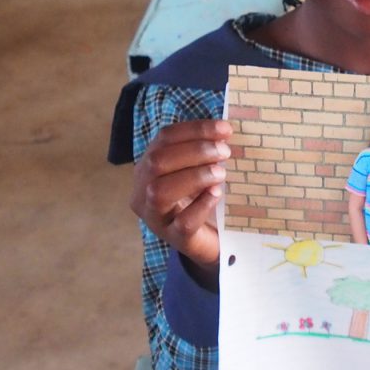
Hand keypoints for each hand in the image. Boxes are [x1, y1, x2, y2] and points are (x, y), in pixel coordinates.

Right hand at [132, 118, 229, 271]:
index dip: (194, 130)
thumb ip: (205, 151)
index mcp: (148, 168)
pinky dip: (200, 205)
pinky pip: (182, 222)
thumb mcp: (199, 171)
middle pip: (156, 162)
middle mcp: (144, 191)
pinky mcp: (175, 239)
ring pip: (159, 192)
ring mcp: (156, 218)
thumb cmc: (202, 199)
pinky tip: (216, 195)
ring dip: (193, 176)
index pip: (163, 139)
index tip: (224, 128)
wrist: (210, 241)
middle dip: (194, 151)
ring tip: (220, 173)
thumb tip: (225, 130)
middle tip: (224, 151)